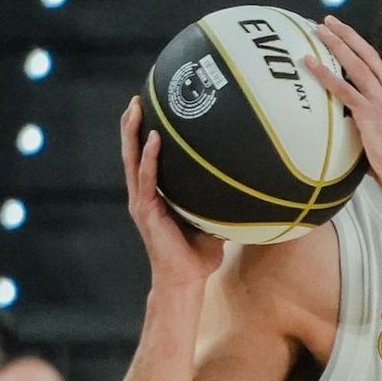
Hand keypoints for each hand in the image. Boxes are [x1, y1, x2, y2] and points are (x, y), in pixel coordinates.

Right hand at [121, 98, 224, 289]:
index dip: (144, 136)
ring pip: (132, 160)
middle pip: (133, 153)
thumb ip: (220, 203)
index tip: (150, 109)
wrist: (186, 282)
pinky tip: (155, 138)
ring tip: (136, 107)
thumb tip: (248, 185)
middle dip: (132, 125)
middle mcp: (144, 196)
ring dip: (133, 133)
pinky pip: (148, 179)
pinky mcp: (146, 211)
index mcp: (156, 197)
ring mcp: (142, 203)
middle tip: (137, 98)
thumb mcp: (212, 223)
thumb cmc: (199, 257)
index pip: (146, 160)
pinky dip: (150, 158)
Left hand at [303, 18, 381, 198]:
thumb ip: (370, 136)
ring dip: (336, 44)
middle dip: (347, 36)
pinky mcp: (368, 114)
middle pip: (366, 55)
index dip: (360, 48)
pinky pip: (342, 89)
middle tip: (329, 22)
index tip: (346, 36)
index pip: (376, 66)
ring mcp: (379, 102)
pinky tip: (310, 63)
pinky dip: (324, 74)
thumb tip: (355, 146)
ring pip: (355, 64)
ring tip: (318, 30)